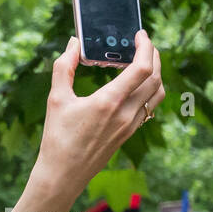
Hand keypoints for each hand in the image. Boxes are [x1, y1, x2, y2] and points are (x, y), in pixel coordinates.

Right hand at [14, 32, 163, 211]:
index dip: (146, 46)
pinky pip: (149, 108)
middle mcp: (125, 113)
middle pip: (155, 78)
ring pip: (157, 94)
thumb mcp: (55, 100)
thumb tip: (73, 44)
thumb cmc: (56, 139)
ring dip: (156, 74)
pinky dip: (150, 92)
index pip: (142, 68)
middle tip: (144, 44)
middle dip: (154, 56)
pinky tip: (136, 89)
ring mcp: (130, 125)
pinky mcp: (128, 134)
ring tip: (145, 64)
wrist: (62, 175)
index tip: (140, 35)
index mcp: (109, 102)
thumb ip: (63, 68)